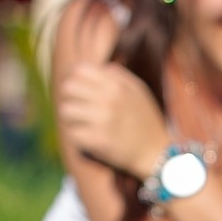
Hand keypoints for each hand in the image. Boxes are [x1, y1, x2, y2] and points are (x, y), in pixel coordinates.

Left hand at [55, 62, 171, 179]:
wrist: (155, 152)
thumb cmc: (146, 120)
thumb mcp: (139, 91)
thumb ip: (119, 76)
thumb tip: (100, 67)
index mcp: (116, 85)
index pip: (79, 70)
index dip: (75, 78)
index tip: (79, 89)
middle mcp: (108, 100)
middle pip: (68, 88)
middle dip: (70, 97)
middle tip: (78, 107)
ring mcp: (102, 120)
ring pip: (66, 110)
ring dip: (70, 117)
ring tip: (80, 122)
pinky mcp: (98, 140)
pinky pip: (72, 132)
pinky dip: (77, 135)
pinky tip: (87, 137)